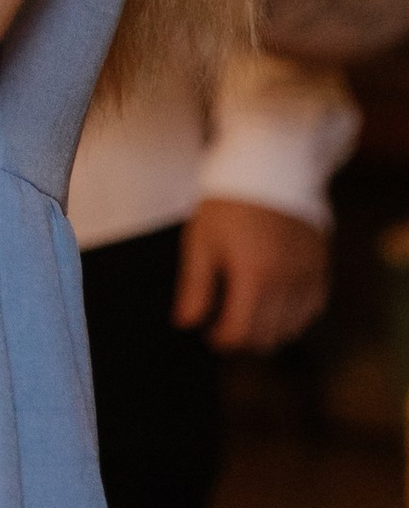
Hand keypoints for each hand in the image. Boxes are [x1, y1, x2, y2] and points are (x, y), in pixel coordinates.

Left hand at [174, 194, 330, 351]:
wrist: (270, 168)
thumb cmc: (229, 203)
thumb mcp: (202, 241)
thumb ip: (195, 287)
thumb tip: (186, 324)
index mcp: (255, 278)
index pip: (240, 333)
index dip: (220, 340)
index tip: (208, 332)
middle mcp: (287, 284)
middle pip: (266, 337)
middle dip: (241, 339)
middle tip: (224, 324)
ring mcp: (308, 279)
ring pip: (291, 330)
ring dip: (267, 332)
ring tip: (246, 314)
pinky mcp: (321, 270)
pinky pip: (311, 311)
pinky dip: (292, 317)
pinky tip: (274, 306)